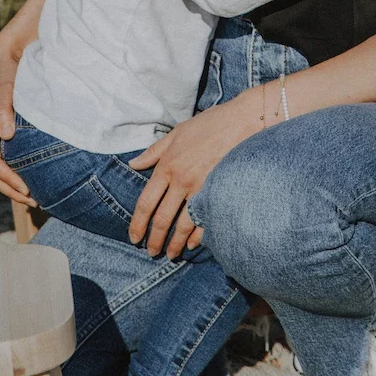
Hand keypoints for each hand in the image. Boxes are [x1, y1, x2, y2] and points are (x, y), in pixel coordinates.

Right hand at [0, 36, 37, 206]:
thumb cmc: (6, 73)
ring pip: (1, 170)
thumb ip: (4, 109)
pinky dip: (19, 171)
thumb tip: (6, 135)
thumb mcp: (5, 87)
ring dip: (15, 185)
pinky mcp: (6, 132)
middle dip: (13, 190)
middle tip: (36, 200)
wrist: (7, 58)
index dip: (10, 181)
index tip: (29, 190)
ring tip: (37, 196)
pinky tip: (37, 175)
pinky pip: (8, 159)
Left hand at [128, 92, 259, 257]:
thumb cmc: (209, 124)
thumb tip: (133, 164)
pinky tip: (193, 244)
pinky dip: (198, 236)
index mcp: (167, 165)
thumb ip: (154, 151)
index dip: (138, 224)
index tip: (134, 238)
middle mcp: (181, 180)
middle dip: (154, 239)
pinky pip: (205, 220)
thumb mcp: (177, 133)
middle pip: (162, 218)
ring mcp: (201, 188)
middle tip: (151, 252)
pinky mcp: (219, 192)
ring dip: (175, 244)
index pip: (146, 202)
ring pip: (183, 225)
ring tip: (171, 254)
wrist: (242, 121)